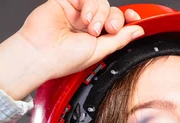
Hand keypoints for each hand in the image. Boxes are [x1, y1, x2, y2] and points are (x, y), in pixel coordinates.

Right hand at [19, 0, 143, 78]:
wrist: (41, 54)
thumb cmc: (64, 59)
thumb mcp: (100, 52)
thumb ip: (120, 39)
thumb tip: (138, 31)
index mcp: (96, 39)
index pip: (117, 24)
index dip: (127, 19)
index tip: (134, 19)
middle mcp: (87, 25)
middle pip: (111, 11)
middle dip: (113, 19)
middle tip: (107, 30)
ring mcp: (77, 13)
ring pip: (101, 2)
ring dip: (100, 13)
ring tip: (91, 28)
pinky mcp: (65, 2)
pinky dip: (90, 5)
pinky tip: (84, 18)